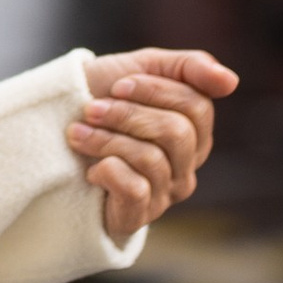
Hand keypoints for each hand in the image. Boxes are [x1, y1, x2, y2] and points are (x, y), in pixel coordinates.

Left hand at [66, 47, 239, 241]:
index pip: (197, 107)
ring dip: (106, 139)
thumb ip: (189, 67)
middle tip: (92, 109)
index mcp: (193, 132)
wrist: (52, 129)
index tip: (117, 86)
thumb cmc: (102, 95)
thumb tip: (231, 81)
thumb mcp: (142, 68)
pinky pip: (135, 188)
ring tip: (78, 133)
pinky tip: (89, 168)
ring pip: (152, 159)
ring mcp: (164, 194)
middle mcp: (185, 166)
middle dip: (127, 114)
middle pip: (177, 133)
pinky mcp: (138, 215)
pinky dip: (105, 170)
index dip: (154, 91)